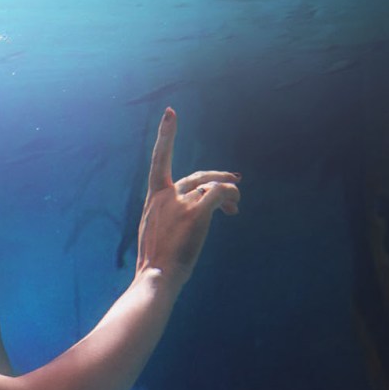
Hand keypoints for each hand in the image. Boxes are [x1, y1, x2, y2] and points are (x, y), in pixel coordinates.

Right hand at [135, 108, 239, 288]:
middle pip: (197, 176)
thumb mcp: (157, 230)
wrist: (156, 277)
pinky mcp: (196, 213)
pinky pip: (220, 193)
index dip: (166, 135)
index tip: (171, 112)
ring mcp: (180, 204)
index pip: (159, 158)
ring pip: (212, 186)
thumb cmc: (158, 261)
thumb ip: (172, 212)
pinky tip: (233, 209)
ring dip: (228, 192)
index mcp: (153, 198)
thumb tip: (200, 207)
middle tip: (235, 179)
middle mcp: (165, 195)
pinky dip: (231, 196)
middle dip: (217, 176)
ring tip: (234, 207)